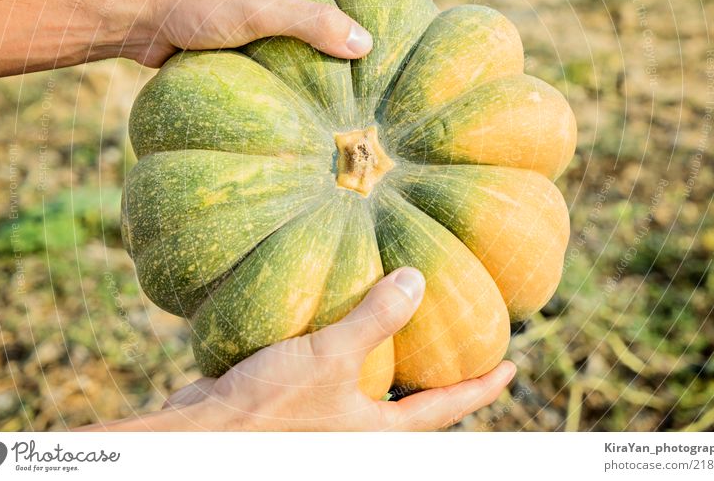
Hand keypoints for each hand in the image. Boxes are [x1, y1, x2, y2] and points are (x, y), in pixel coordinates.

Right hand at [82, 267, 514, 430]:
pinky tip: (348, 315)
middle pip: (415, 402)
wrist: (202, 433)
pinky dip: (353, 347)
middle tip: (464, 338)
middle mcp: (360, 429)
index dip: (481, 387)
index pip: (445, 409)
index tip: (511, 367)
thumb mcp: (330, 360)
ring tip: (411, 320)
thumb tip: (416, 280)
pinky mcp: (302, 401)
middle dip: (441, 374)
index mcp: (378, 432)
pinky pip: (341, 372)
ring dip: (395, 356)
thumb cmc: (269, 408)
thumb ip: (375, 320)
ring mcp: (331, 417)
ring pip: (376, 385)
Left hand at [133, 0, 435, 65]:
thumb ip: (313, 24)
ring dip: (349, 16)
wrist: (139, 11)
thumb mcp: (260, 8)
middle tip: (412, 17)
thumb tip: (365, 44)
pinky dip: (318, 39)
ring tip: (379, 45)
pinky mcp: (249, 14)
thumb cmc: (195, 1)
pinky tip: (328, 66)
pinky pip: (297, 23)